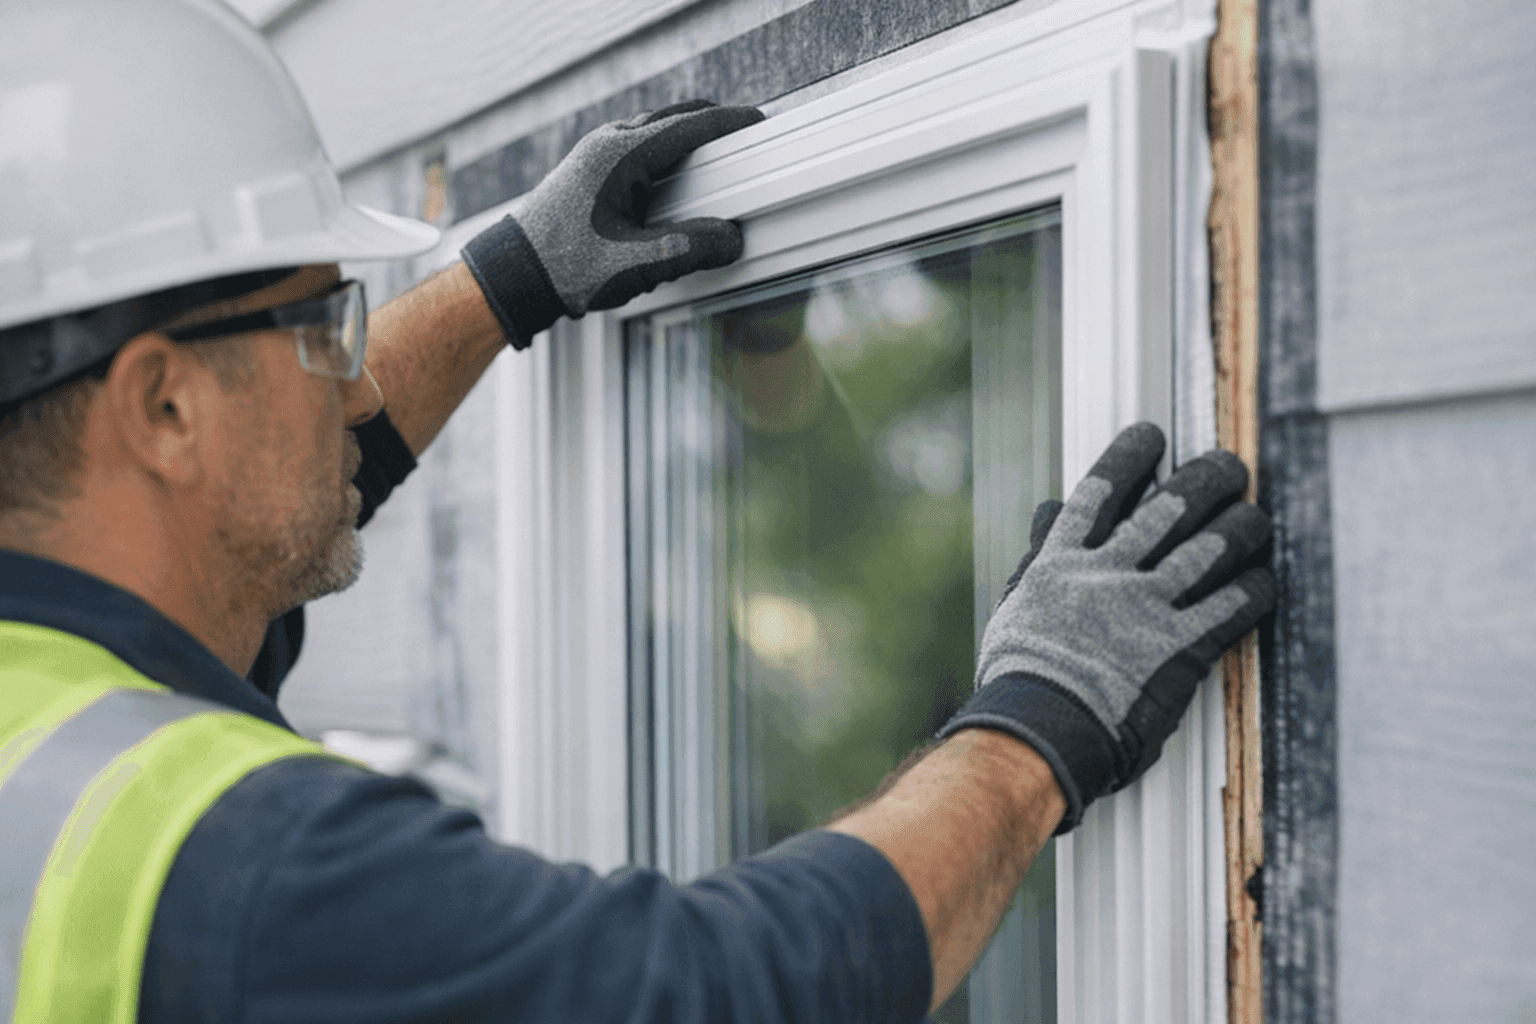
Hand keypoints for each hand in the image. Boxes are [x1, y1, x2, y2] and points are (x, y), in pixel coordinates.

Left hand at [462, 100, 764, 347]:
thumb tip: (730, 239)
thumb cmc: (565, 269)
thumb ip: (689, 248)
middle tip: (743, 140)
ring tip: (717, 160)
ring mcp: (595, 154)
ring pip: (654, 132)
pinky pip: (638, 149)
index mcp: (620, 156)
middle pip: (673, 119)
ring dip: (687, 140)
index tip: (756, 124)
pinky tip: (676, 181)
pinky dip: (666, 155)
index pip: (689, 127)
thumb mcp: (636, 265)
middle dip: (711, 126)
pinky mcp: (589, 171)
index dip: (728, 124)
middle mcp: (607, 144)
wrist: (514, 275)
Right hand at [938, 422, 1275, 831]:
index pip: (1101, 492)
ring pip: (1207, 549)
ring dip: (1240, 526)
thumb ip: (1039, 554)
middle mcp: (1108, 574)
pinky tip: (1264, 577)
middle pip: (1168, 508)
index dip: (1130, 458)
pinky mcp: (1179, 648)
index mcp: (1062, 561)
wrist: (1039, 730)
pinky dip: (1252, 588)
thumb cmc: (1021, 675)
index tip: (1152, 437)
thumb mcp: (1019, 603)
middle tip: (1228, 466)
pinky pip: (1229, 606)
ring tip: (1256, 514)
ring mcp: (1145, 608)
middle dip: (1205, 479)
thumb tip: (1048, 510)